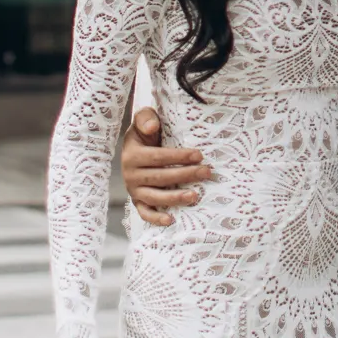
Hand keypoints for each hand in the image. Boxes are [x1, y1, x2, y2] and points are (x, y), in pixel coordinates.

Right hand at [122, 107, 214, 224]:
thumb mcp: (142, 120)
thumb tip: (152, 126)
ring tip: (195, 196)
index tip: (199, 155)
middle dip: (185, 175)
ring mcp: (134, 190)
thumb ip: (145, 118)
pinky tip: (171, 220)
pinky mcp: (137, 201)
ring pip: (154, 197)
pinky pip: (145, 213)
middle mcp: (130, 175)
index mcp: (132, 155)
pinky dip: (156, 219)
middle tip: (206, 172)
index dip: (179, 156)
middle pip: (160, 178)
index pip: (158, 157)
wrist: (134, 147)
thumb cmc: (145, 133)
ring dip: (175, 198)